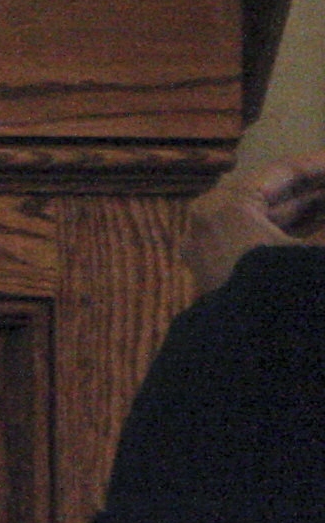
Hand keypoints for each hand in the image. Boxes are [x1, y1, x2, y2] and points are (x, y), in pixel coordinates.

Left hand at [186, 150, 324, 296]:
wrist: (257, 357)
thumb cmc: (288, 293)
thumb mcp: (311, 257)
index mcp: (227, 205)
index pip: (279, 172)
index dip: (316, 165)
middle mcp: (209, 219)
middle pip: (268, 192)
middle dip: (311, 190)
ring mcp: (209, 247)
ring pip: (262, 217)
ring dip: (302, 211)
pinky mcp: (218, 273)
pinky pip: (254, 240)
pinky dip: (287, 233)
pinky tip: (316, 231)